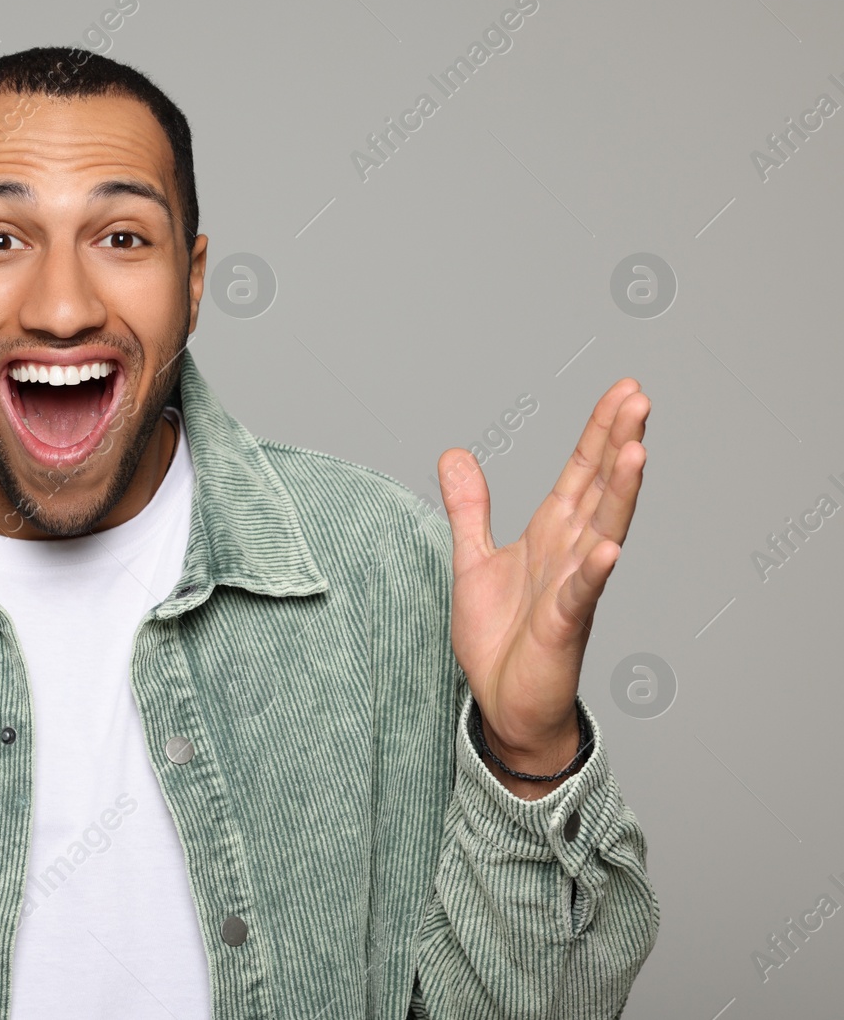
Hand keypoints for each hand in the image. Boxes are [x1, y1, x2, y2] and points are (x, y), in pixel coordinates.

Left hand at [437, 380, 649, 797]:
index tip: (624, 391)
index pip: (582, 473)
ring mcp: (572, 588)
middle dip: (618, 443)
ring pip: (602, 532)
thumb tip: (454, 455)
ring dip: (620, 494)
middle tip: (640, 398)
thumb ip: (469, 508)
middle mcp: (571, 554)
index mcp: (553, 535)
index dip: (600, 432)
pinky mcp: (563, 626)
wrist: (503, 703)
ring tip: (637, 451)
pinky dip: (593, 572)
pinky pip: (581, 595)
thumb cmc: (500, 637)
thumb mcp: (473, 559)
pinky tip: (608, 549)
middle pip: (601, 489)